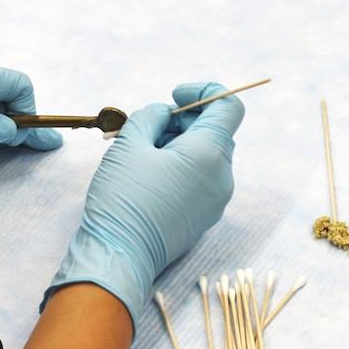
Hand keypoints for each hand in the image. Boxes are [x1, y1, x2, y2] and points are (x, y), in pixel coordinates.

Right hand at [42, 82, 243, 332]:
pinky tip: (149, 176)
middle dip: (184, 120)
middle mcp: (222, 176)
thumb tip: (165, 115)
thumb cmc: (123, 198)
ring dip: (180, 144)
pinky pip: (201, 180)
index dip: (203, 92)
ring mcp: (216, 200)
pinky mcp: (204, 217)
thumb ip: (151, 116)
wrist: (120, 256)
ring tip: (143, 153)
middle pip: (216, 131)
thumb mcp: (130, 143)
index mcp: (210, 153)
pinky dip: (181, 167)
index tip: (174, 96)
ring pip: (207, 156)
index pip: (228, 106)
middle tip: (149, 127)